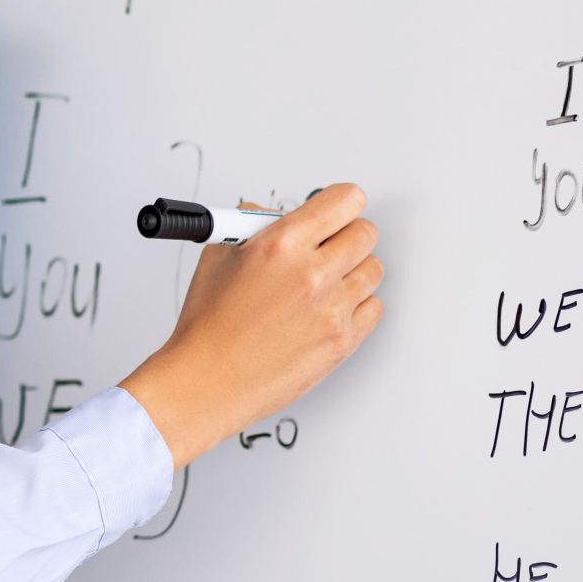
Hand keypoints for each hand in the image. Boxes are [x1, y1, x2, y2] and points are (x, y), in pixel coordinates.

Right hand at [119, 182, 384, 469]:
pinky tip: (330, 307)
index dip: (340, 202)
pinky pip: (373, 308)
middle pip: (365, 233)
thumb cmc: (209, 326)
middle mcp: (313, 274)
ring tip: (326, 279)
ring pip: (373, 270)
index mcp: (282, 245)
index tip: (337, 207)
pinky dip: (357, 304)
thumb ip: (254, 228)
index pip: (345, 201)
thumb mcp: (219, 257)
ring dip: (353, 269)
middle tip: (329, 243)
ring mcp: (332, 310)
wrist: (209, 380)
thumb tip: (274, 216)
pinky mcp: (342, 342)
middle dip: (346, 233)